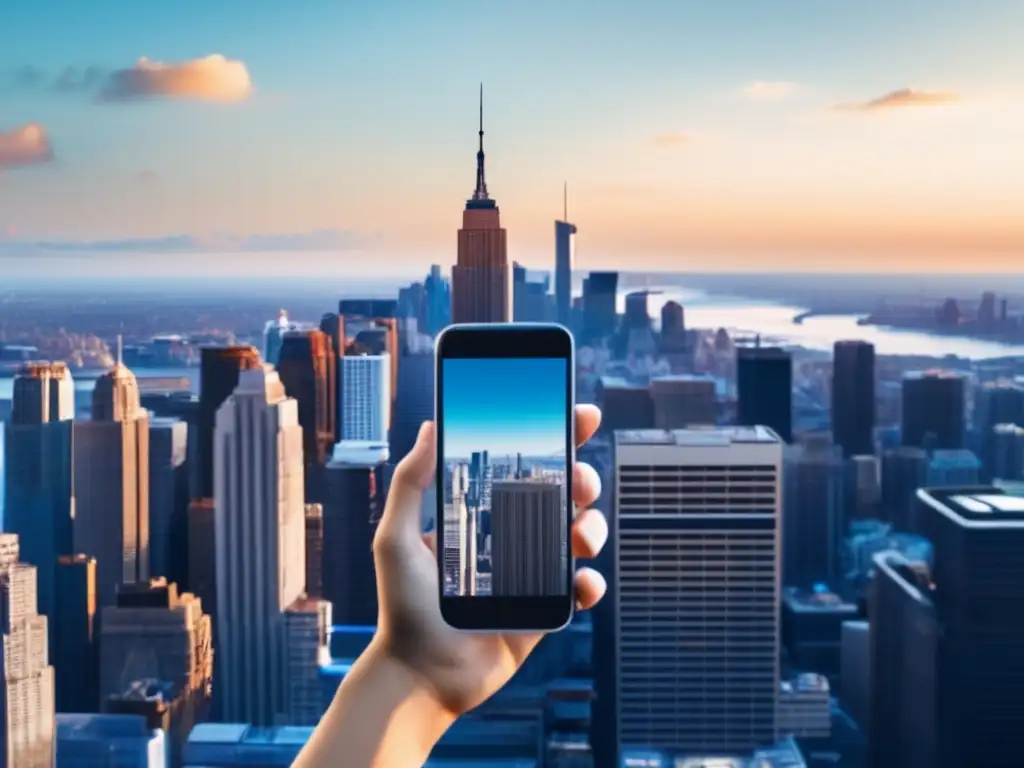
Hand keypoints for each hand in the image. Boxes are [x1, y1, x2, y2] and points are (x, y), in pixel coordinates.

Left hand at [372, 404, 607, 716]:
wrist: (421, 675)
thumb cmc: (402, 608)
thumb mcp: (396, 537)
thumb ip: (411, 482)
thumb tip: (430, 426)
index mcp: (482, 515)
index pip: (523, 467)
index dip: (555, 439)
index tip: (577, 416)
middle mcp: (511, 538)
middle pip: (561, 495)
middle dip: (581, 478)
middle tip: (578, 480)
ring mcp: (532, 574)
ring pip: (581, 535)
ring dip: (592, 527)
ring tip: (581, 535)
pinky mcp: (546, 611)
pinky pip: (581, 589)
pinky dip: (591, 582)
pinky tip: (581, 582)